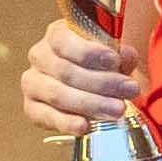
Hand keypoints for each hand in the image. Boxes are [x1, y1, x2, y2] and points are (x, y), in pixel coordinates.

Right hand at [21, 18, 143, 143]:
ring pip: (57, 94)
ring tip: (118, 109)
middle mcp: (40, 56)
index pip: (64, 41)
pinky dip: (66, 123)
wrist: (93, 87)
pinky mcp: (32, 108)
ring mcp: (33, 83)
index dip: (89, 52)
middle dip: (101, 82)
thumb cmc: (102, 66)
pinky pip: (46, 117)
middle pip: (65, 71)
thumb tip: (127, 54)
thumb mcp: (116, 57)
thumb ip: (122, 55)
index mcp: (56, 34)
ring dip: (90, 104)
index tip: (114, 60)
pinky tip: (84, 126)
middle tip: (129, 90)